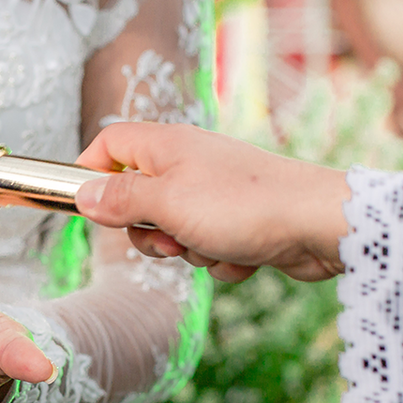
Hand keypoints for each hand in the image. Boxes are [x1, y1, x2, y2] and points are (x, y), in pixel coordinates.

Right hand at [74, 123, 349, 282]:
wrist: (318, 224)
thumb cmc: (242, 206)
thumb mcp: (167, 203)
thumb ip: (121, 200)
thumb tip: (84, 194)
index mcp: (168, 146)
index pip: (111, 143)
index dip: (90, 170)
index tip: (84, 205)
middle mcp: (190, 164)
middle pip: (138, 199)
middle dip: (148, 232)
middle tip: (169, 239)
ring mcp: (216, 193)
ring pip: (173, 231)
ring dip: (188, 251)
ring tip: (216, 246)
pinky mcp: (239, 221)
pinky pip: (208, 247)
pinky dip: (220, 258)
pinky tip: (244, 256)